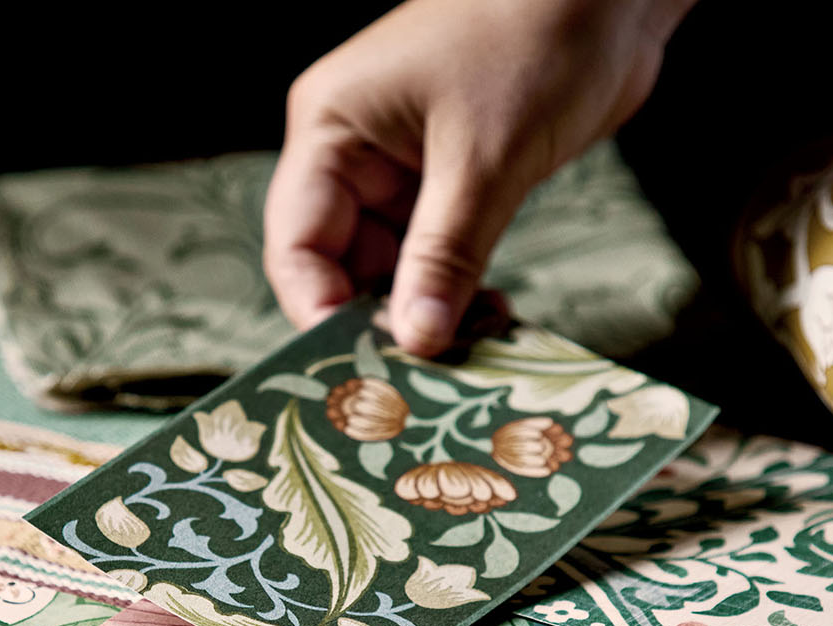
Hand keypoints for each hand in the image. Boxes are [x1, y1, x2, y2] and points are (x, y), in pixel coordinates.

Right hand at [264, 0, 693, 354]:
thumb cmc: (534, 39)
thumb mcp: (484, 160)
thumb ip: (444, 257)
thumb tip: (413, 342)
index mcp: (331, 129)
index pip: (298, 245)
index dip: (320, 313)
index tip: (360, 373)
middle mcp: (355, 151)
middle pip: (341, 265)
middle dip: (380, 321)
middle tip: (423, 378)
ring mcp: (404, 166)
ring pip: (393, 267)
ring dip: (426, 313)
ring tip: (467, 353)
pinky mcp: (455, 177)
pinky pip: (438, 253)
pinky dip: (459, 291)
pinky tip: (489, 322)